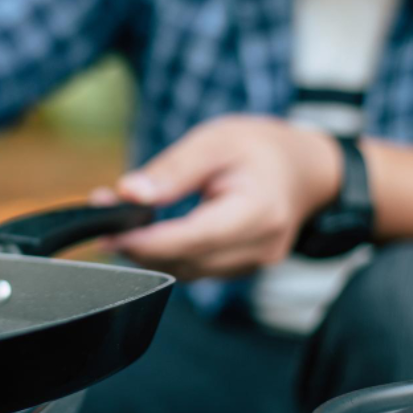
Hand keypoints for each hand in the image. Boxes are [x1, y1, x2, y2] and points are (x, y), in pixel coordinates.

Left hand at [91, 117, 341, 279]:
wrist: (308, 170)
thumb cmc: (264, 149)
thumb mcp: (216, 141)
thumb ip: (173, 170)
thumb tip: (130, 193)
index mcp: (258, 213)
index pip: (190, 240)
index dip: (142, 241)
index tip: (106, 231)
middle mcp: (258, 249)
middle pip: (183, 261)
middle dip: (137, 244)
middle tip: (104, 215)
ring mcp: (252, 265)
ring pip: (185, 271)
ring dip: (149, 251)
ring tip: (123, 220)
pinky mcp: (240, 269)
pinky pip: (195, 269)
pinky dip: (169, 253)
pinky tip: (150, 232)